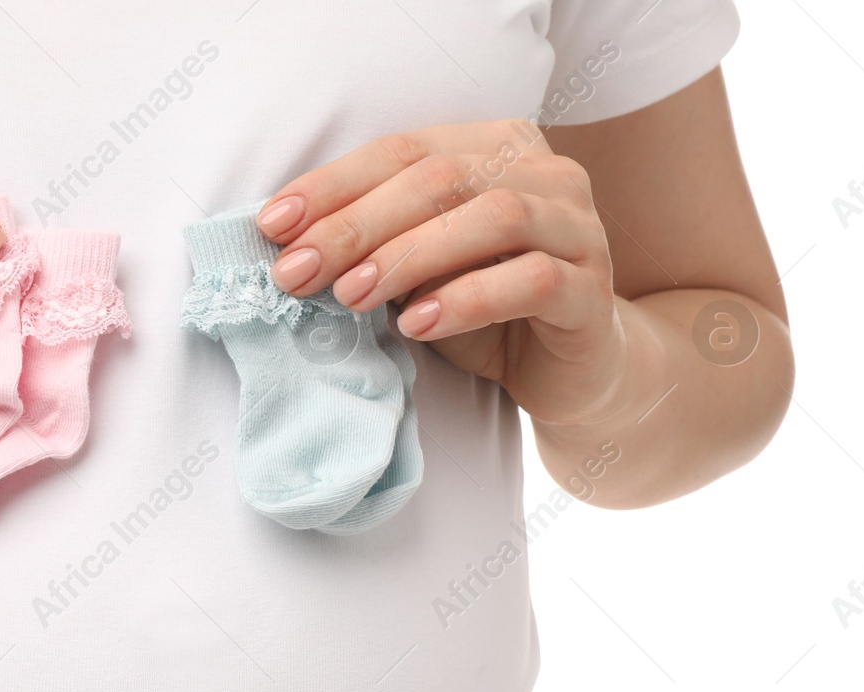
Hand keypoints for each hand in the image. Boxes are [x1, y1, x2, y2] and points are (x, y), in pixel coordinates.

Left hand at [256, 121, 627, 428]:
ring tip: (350, 297)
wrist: (576, 372)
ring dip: (407, 256)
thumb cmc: (485, 314)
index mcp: (497, 148)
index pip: (402, 151)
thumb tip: (292, 248)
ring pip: (493, 217)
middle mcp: (546, 174)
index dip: (332, 185)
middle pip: (440, 179)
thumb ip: (375, 248)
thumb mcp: (417, 274)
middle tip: (297, 272)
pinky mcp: (591, 291)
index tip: (271, 226)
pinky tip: (417, 324)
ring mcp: (578, 228)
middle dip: (356, 226)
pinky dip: (466, 300)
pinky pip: (531, 280)